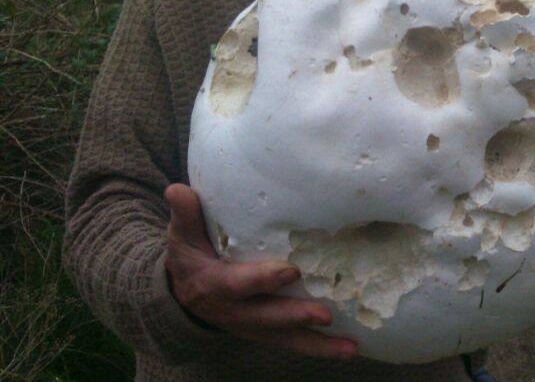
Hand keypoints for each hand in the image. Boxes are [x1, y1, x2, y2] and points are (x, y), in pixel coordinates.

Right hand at [163, 184, 357, 358]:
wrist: (183, 293)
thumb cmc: (190, 255)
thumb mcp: (181, 236)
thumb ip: (185, 214)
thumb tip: (177, 190)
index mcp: (211, 286)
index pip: (235, 285)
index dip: (261, 280)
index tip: (290, 272)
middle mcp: (232, 312)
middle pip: (265, 317)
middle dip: (294, 316)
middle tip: (324, 314)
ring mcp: (250, 326)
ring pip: (284, 338)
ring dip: (317, 344)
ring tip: (349, 348)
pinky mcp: (266, 332)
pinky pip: (294, 343)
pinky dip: (322, 348)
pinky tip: (351, 349)